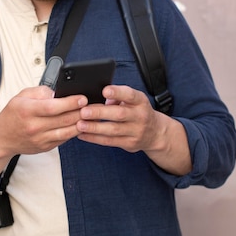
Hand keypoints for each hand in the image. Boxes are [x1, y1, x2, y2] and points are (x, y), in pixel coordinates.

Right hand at [0, 86, 86, 193]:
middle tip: (93, 106)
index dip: (70, 103)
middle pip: (64, 119)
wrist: (2, 138)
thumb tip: (57, 92)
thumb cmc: (13, 114)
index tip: (82, 98)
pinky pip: (64, 139)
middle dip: (81, 112)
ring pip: (67, 131)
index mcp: (27, 110)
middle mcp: (34, 126)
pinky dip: (74, 131)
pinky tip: (81, 124)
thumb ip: (40, 91)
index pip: (53, 107)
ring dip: (82, 123)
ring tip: (91, 116)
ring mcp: (40, 139)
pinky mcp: (45, 147)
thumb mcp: (21, 96)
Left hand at [76, 85, 191, 175]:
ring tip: (80, 124)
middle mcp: (140, 116)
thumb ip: (118, 96)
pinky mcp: (129, 144)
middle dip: (100, 113)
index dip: (118, 92)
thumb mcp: (134, 100)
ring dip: (94, 128)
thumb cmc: (137, 111)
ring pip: (113, 130)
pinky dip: (94, 138)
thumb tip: (101, 97)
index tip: (104, 90)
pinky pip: (109, 141)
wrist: (155, 133)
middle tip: (84, 111)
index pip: (130, 95)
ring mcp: (136, 132)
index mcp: (140, 101)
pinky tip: (82, 134)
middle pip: (119, 114)